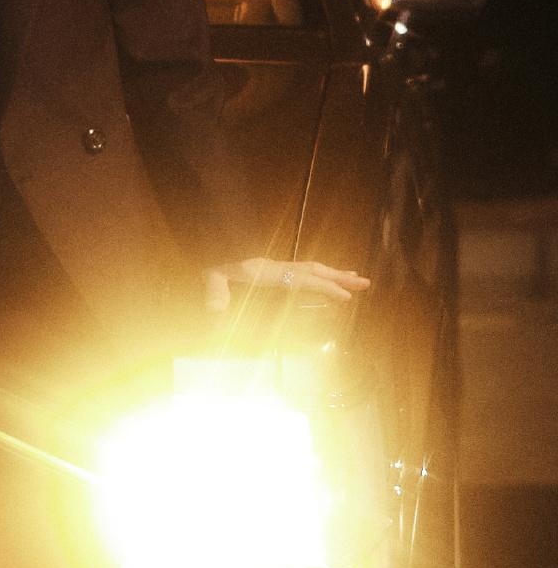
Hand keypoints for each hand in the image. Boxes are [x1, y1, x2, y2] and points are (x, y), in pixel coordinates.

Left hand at [203, 256, 370, 314]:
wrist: (202, 256)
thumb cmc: (206, 272)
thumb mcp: (208, 280)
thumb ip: (214, 294)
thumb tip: (215, 311)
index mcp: (264, 271)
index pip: (301, 280)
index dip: (322, 288)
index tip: (344, 297)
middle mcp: (274, 267)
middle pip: (312, 270)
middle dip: (339, 278)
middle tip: (365, 283)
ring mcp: (275, 268)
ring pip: (311, 269)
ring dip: (335, 275)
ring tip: (358, 279)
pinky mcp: (273, 273)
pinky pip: (303, 274)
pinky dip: (321, 277)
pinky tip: (332, 281)